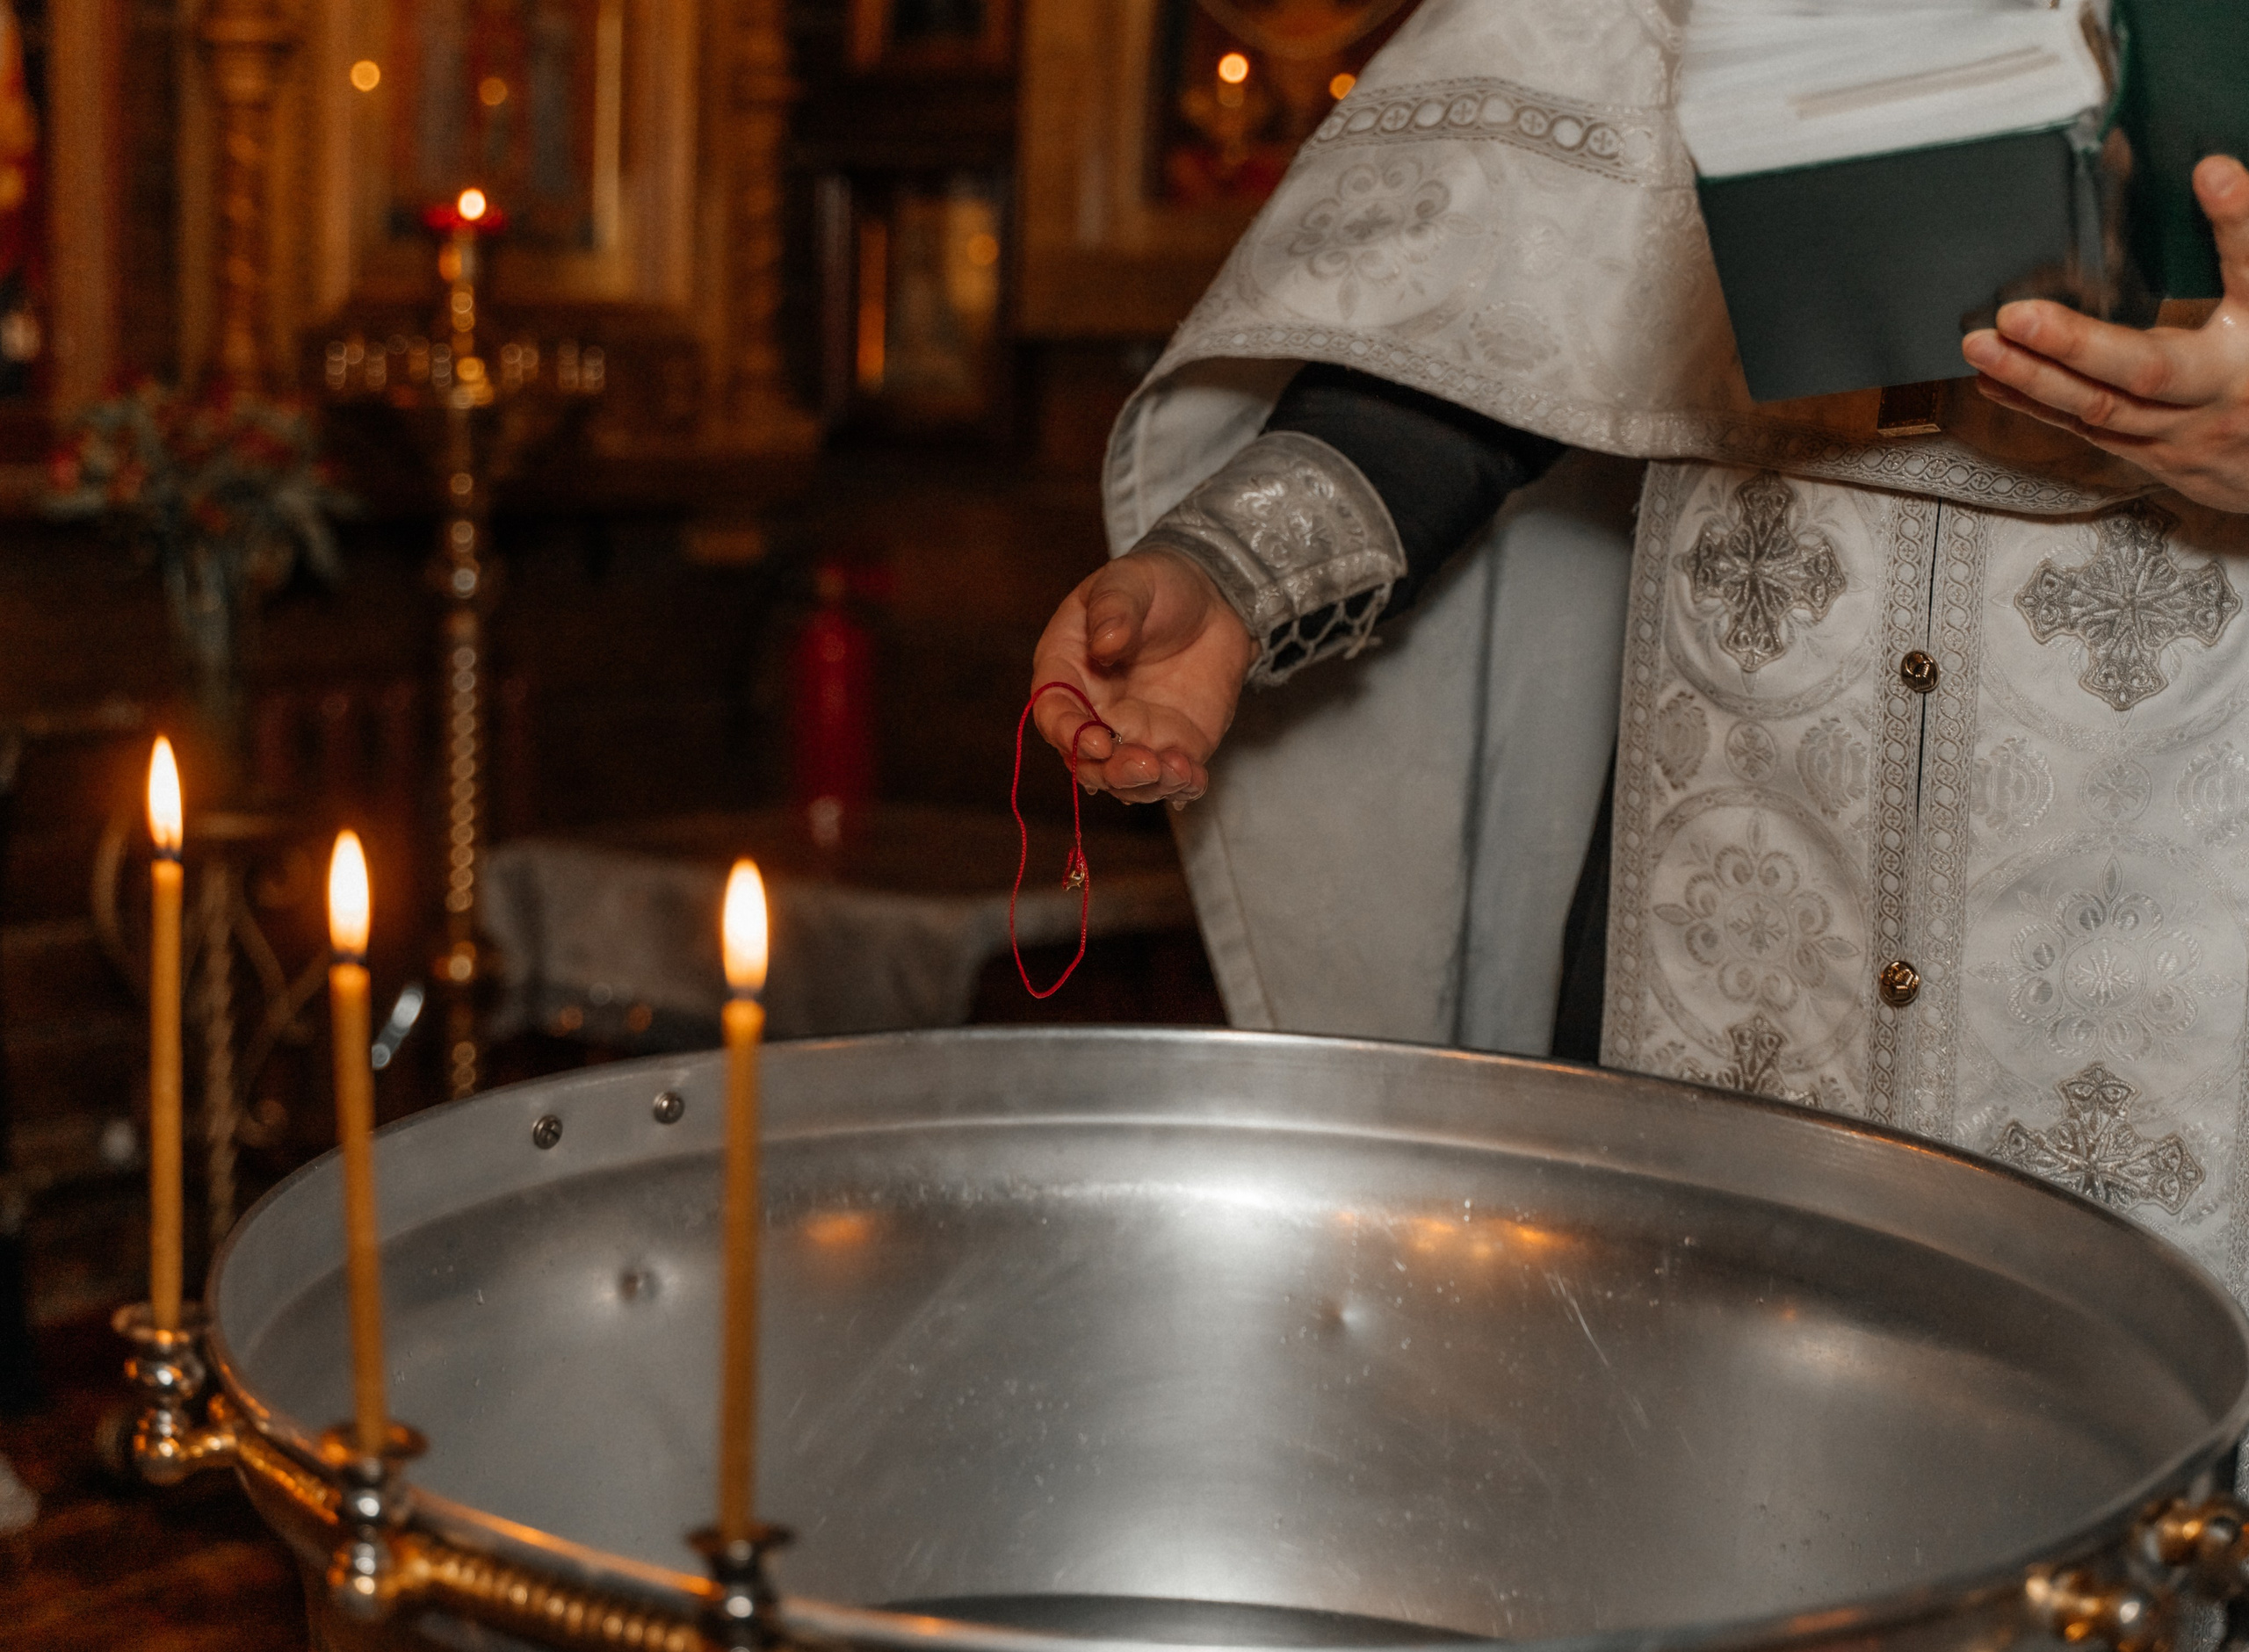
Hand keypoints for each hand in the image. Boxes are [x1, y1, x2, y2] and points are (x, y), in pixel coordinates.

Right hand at [1028, 548, 1254, 804]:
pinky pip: (1172, 778)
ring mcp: (1133, 733)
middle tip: (1143, 765)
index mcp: (1066, 670)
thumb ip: (1114, 609)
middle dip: (1111, 770)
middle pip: (1086, 758)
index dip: (1068, 732)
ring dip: (1147, 785)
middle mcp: (1093, 712)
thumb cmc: (1156, 585)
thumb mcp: (1130, 582)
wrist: (1212, 598)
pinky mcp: (1174, 746)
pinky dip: (1182, 786)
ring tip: (1176, 771)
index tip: (1096, 741)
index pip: (1054, 710)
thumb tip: (1106, 643)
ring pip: (1127, 778)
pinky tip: (1194, 778)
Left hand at [1961, 154, 2248, 512]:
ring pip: (2101, 408)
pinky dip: (2037, 403)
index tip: (2212, 172)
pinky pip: (2088, 429)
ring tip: (1981, 346)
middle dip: (2075, 343)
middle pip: (2148, 369)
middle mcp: (2224, 389)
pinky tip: (1995, 380)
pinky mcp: (2157, 455)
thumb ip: (2243, 255)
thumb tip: (2218, 176)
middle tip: (2016, 317)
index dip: (2238, 220)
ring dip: (2033, 377)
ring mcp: (2186, 432)